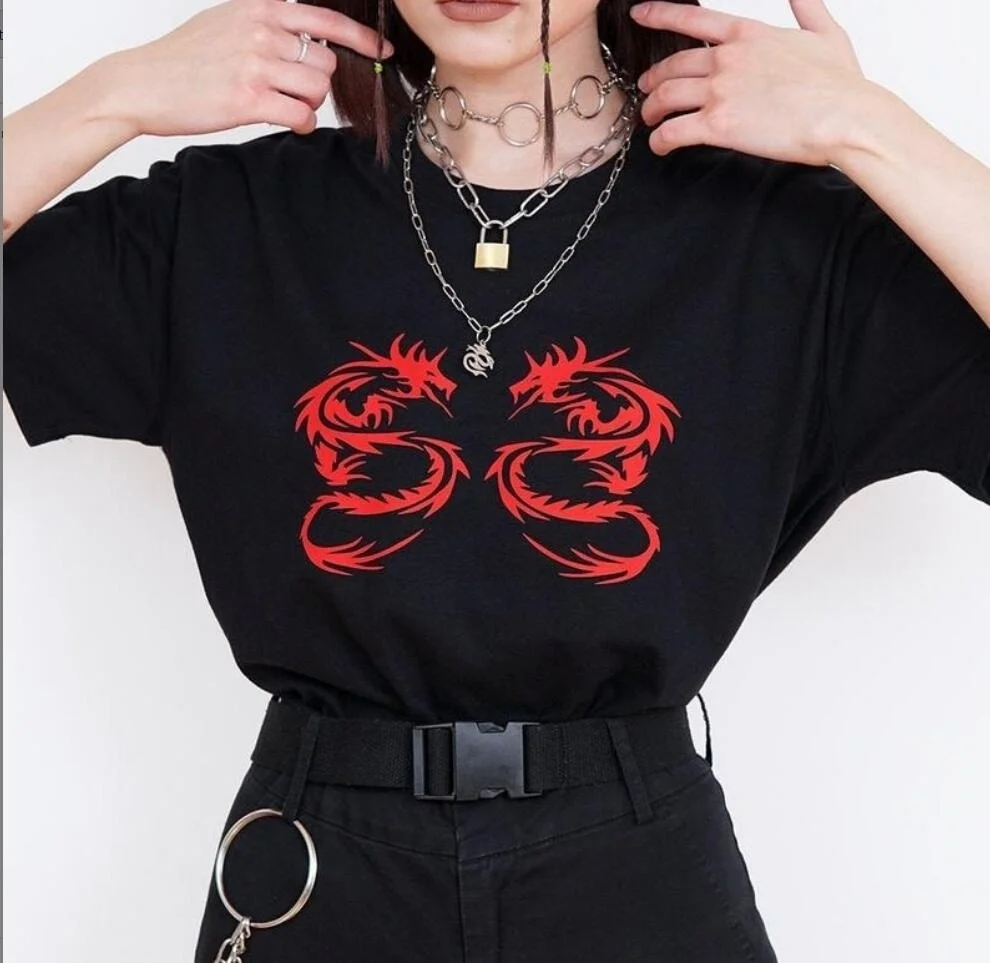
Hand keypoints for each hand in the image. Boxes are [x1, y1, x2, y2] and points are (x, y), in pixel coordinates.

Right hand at [103, 0, 392, 137]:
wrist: (142, 84)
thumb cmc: (184, 58)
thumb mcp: (226, 22)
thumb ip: (265, 24)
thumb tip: (306, 36)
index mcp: (259, 9)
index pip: (324, 19)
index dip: (360, 39)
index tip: (382, 51)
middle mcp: (260, 32)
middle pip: (324, 62)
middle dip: (318, 83)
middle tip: (295, 92)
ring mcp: (255, 65)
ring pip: (317, 89)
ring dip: (311, 104)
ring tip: (287, 106)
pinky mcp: (248, 99)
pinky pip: (301, 115)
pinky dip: (302, 124)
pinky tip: (290, 123)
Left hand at [631, 0, 868, 165]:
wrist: (845, 116)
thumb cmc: (840, 83)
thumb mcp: (825, 33)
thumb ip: (806, 8)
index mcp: (747, 34)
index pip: (692, 18)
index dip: (660, 14)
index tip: (639, 14)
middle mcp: (727, 59)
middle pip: (672, 66)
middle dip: (654, 80)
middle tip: (647, 92)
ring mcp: (720, 91)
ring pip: (665, 97)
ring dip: (652, 110)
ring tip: (651, 121)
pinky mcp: (718, 124)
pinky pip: (672, 132)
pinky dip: (660, 140)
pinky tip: (660, 146)